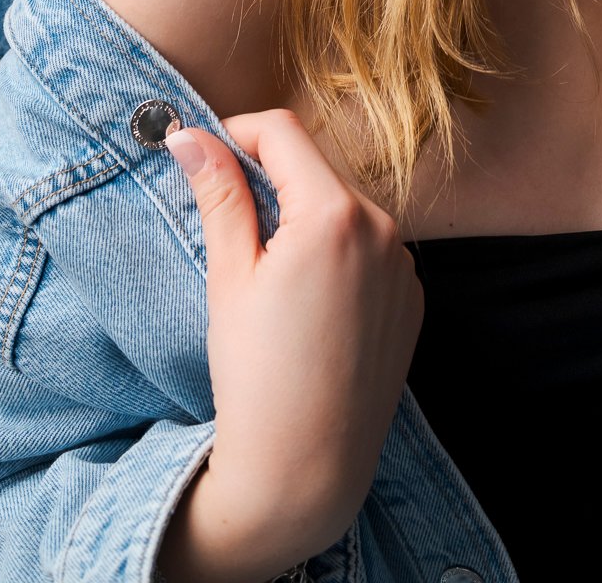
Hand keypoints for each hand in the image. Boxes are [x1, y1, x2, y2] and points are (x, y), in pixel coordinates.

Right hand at [164, 109, 424, 571]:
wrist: (306, 470)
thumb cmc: (256, 376)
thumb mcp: (229, 276)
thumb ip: (218, 193)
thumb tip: (188, 134)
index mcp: (334, 213)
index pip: (283, 130)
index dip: (236, 133)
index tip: (204, 158)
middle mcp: (383, 226)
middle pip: (316, 168)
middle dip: (270, 178)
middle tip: (228, 223)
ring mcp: (404, 264)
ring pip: (344, 208)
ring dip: (305, 217)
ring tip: (268, 276)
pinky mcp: (412, 297)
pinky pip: (370, 249)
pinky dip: (337, 254)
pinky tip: (308, 306)